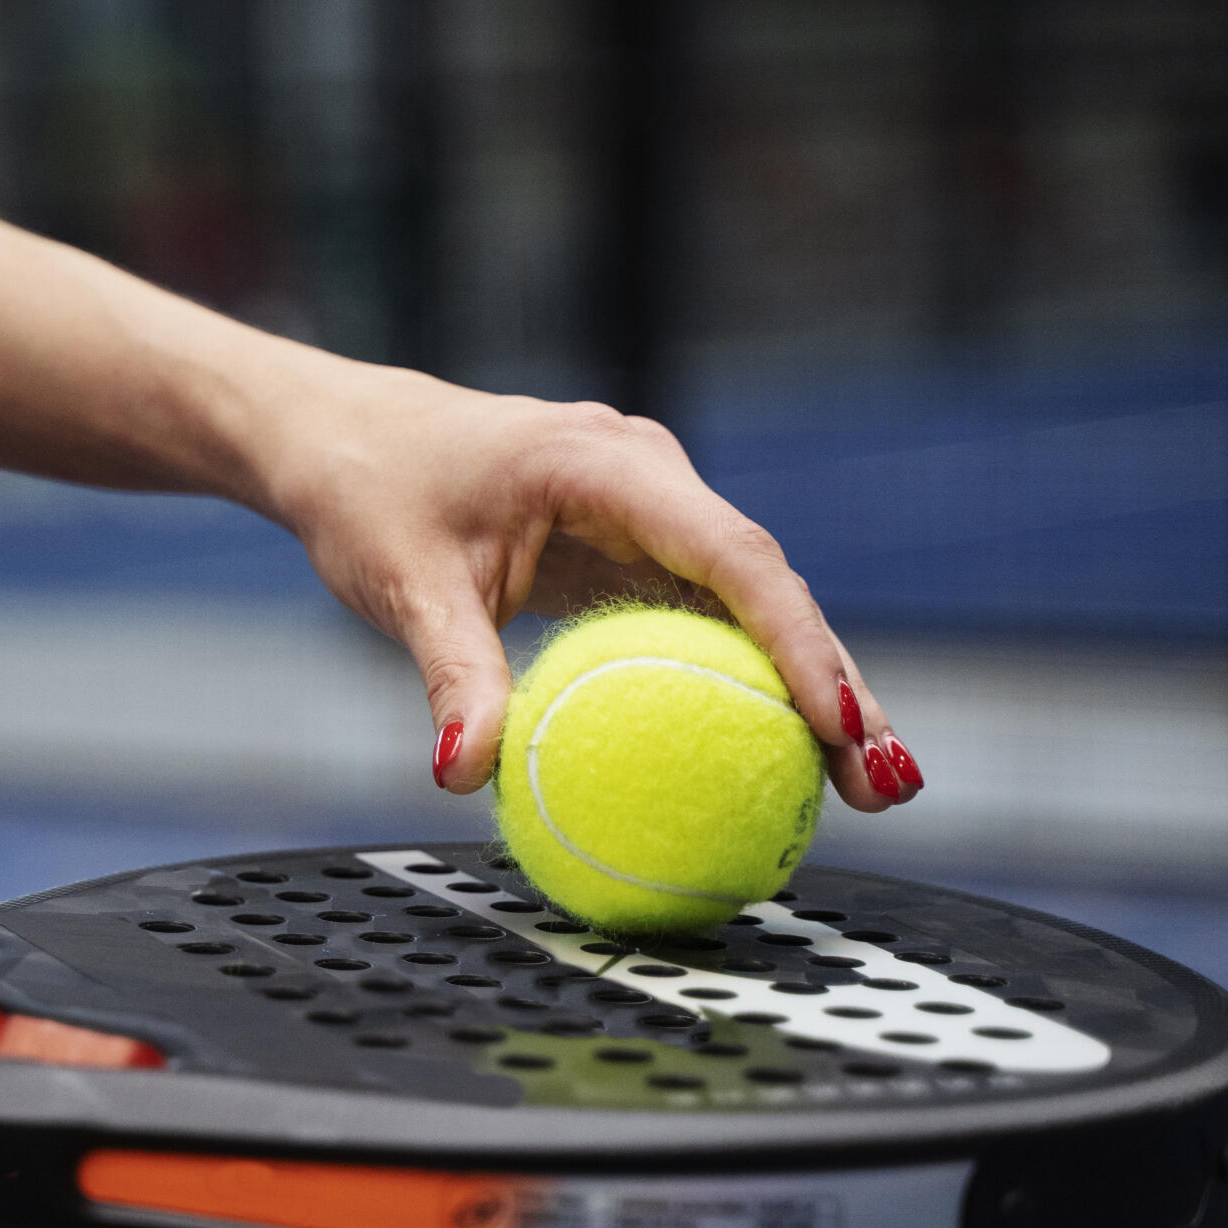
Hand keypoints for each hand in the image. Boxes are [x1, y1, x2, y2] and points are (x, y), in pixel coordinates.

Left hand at [255, 367, 918, 813]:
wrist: (343, 436)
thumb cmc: (370, 491)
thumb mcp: (404, 585)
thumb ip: (451, 674)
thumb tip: (464, 775)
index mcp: (608, 463)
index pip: (732, 556)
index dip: (798, 642)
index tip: (838, 723)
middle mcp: (648, 477)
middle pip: (767, 586)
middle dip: (836, 683)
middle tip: (885, 785)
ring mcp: (648, 509)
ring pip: (749, 604)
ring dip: (806, 690)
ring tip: (866, 791)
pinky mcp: (632, 543)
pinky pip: (702, 618)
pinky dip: (742, 682)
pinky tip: (774, 759)